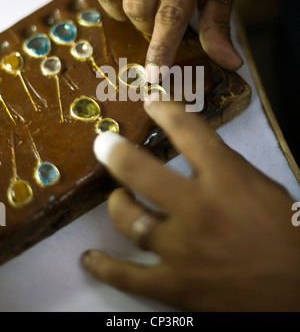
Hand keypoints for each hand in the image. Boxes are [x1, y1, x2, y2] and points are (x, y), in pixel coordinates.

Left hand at [81, 101, 299, 311]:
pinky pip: (128, 276)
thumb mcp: (261, 186)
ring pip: (129, 219)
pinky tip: (90, 259)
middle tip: (104, 144)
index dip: (163, 109)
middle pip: (140, 171)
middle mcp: (198, 209)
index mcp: (226, 178)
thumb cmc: (285, 232)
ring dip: (117, 205)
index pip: (187, 130)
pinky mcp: (176, 286)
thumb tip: (192, 150)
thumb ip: (223, 166)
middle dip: (115, 152)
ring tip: (118, 200)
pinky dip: (105, 267)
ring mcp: (182, 249)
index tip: (149, 101)